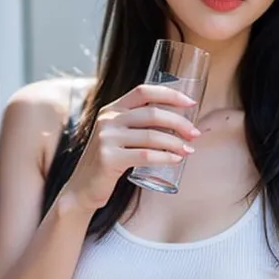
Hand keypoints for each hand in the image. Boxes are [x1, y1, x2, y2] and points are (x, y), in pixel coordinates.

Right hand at [59, 84, 200, 213]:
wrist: (83, 188)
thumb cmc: (109, 161)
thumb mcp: (119, 135)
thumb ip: (139, 124)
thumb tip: (180, 121)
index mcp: (112, 109)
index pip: (143, 91)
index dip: (170, 94)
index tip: (191, 103)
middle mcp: (108, 119)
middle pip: (152, 113)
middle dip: (180, 122)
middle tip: (195, 133)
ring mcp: (106, 138)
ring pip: (152, 136)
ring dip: (176, 143)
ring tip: (189, 150)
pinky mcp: (108, 158)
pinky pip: (145, 155)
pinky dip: (165, 157)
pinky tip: (176, 159)